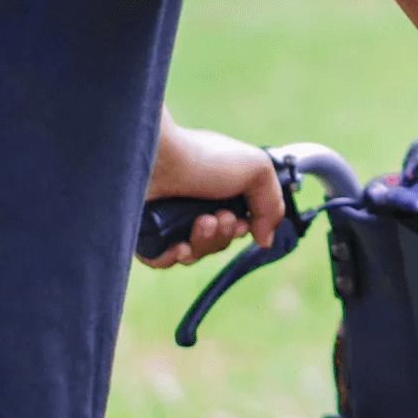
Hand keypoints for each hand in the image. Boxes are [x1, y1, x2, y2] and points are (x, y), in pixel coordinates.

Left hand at [141, 108, 284, 268]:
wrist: (157, 158)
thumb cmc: (204, 157)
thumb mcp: (257, 169)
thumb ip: (272, 205)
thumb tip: (266, 238)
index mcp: (218, 188)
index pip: (235, 223)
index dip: (242, 229)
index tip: (242, 222)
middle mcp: (192, 204)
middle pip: (217, 241)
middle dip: (224, 235)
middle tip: (219, 217)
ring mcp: (168, 220)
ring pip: (193, 253)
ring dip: (204, 243)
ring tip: (201, 222)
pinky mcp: (145, 234)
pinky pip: (163, 260)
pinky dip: (175, 258)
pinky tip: (179, 245)